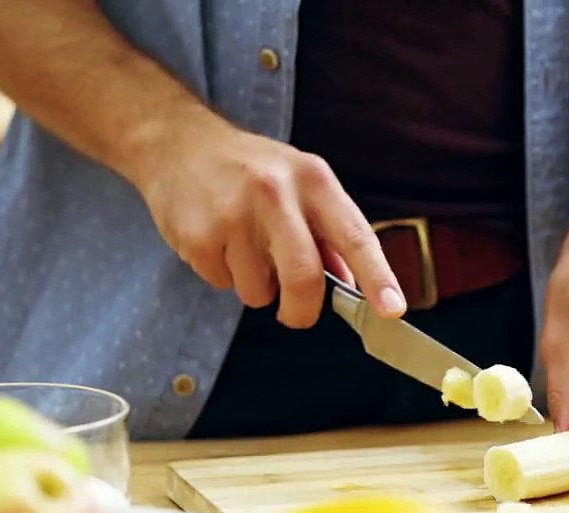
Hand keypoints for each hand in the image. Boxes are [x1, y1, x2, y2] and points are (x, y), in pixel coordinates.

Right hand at [133, 120, 406, 327]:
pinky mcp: (198, 236)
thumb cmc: (247, 169)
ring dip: (254, 286)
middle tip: (294, 314)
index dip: (377, 278)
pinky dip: (222, 275)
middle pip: (303, 278)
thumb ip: (327, 233)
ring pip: (258, 291)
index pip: (354, 236)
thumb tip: (352, 283)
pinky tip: (215, 241)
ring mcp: (233, 215)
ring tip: (241, 249)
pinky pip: (222, 284)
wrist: (177, 143)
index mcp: (312, 179)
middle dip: (302, 311)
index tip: (391, 310)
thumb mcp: (297, 183)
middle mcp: (275, 193)